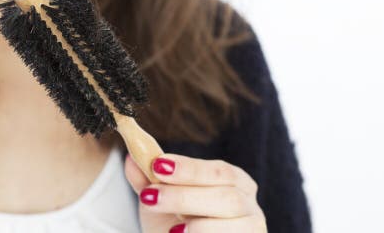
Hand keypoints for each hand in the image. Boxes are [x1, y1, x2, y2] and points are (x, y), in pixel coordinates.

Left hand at [124, 152, 266, 231]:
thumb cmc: (176, 226)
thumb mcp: (160, 202)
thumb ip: (148, 181)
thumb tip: (131, 158)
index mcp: (233, 181)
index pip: (217, 170)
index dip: (189, 169)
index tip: (158, 166)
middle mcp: (249, 204)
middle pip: (226, 196)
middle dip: (184, 196)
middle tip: (149, 197)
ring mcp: (252, 229)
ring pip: (234, 224)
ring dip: (199, 226)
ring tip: (172, 229)